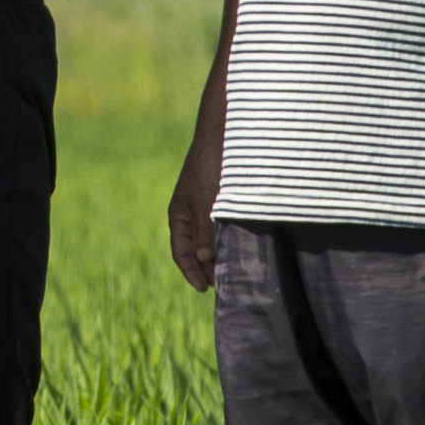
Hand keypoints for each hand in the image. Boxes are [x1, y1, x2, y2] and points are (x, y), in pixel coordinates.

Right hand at [167, 132, 222, 291]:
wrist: (223, 135)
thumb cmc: (210, 168)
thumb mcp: (206, 203)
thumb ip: (204, 232)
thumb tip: (204, 258)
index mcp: (179, 215)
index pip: (181, 253)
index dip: (191, 272)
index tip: (206, 289)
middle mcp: (192, 213)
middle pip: (197, 249)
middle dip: (208, 268)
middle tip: (226, 284)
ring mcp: (207, 207)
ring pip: (212, 239)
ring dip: (221, 255)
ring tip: (236, 271)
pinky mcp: (223, 200)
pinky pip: (223, 227)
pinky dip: (230, 240)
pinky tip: (244, 248)